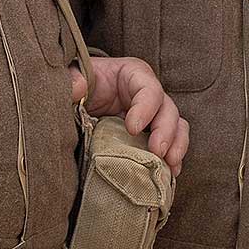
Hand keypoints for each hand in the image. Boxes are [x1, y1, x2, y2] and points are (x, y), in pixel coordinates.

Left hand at [73, 58, 187, 173]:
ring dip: (176, 146)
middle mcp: (149, 94)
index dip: (145, 108)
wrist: (79, 96)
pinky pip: (171, 144)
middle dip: (166, 132)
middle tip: (157, 151)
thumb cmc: (81, 81)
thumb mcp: (73, 74)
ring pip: (177, 127)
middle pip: (168, 110)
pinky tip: (170, 173)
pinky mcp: (151, 133)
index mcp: (133, 75)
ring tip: (171, 166)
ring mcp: (153, 115)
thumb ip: (72, 78)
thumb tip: (77, 89)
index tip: (132, 129)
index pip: (149, 89)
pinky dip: (172, 159)